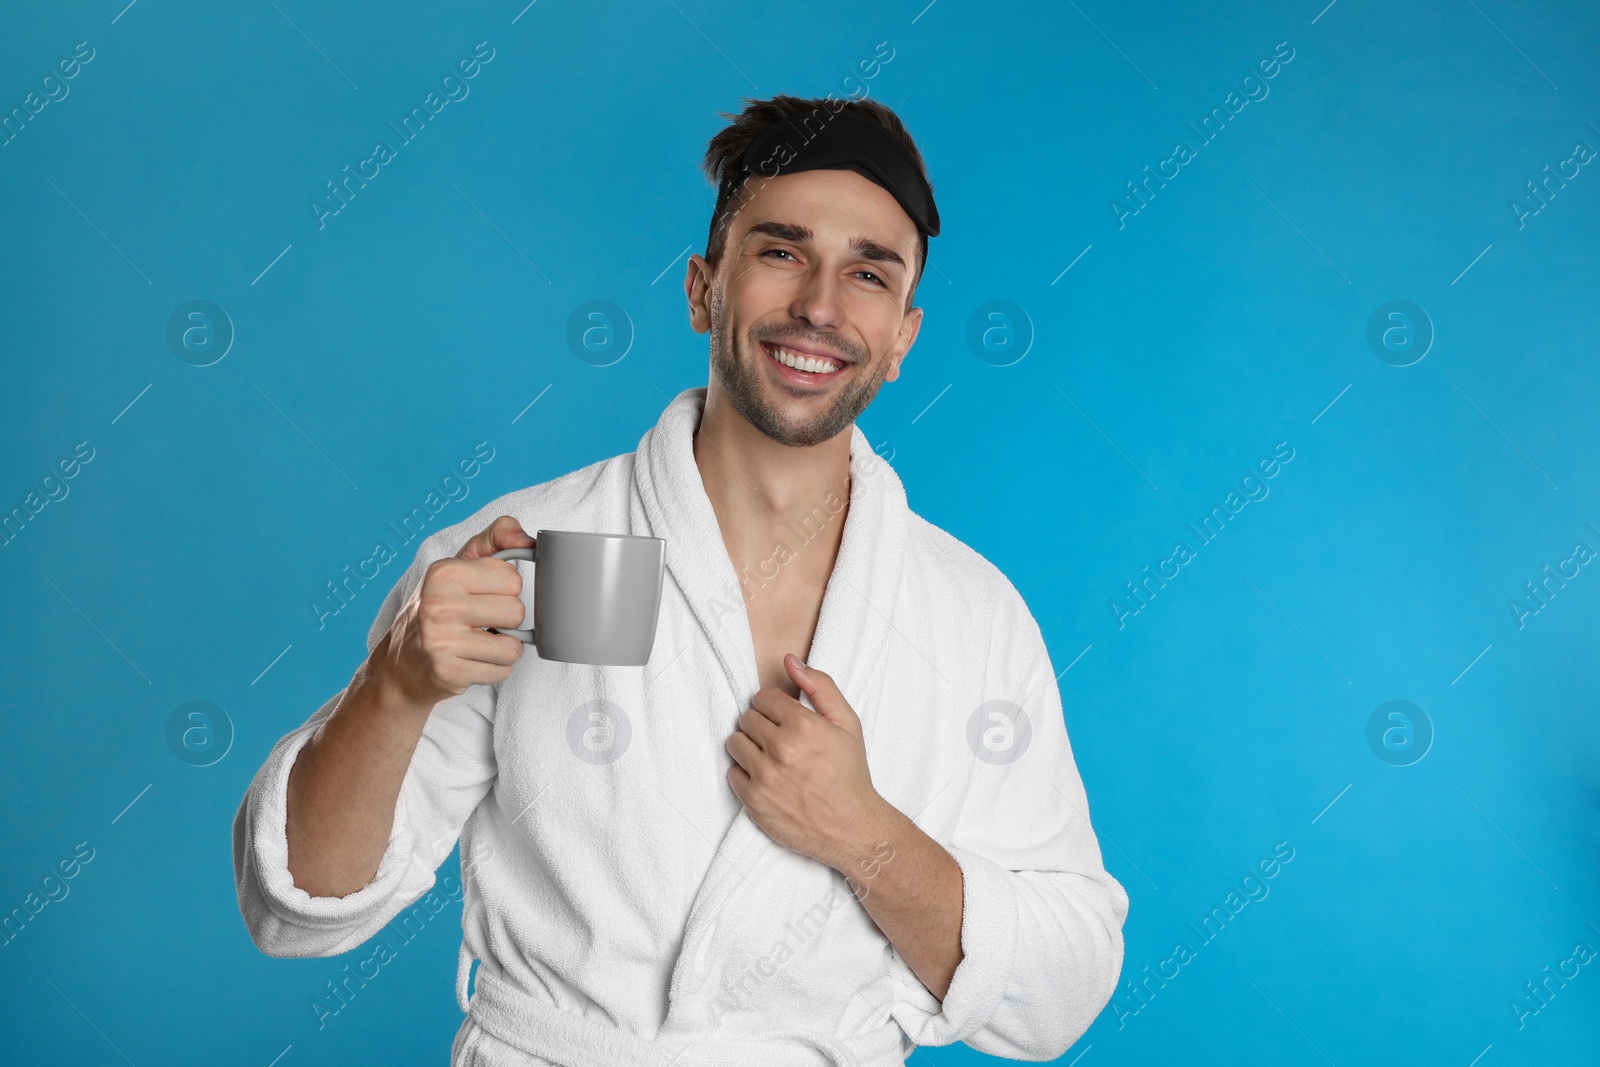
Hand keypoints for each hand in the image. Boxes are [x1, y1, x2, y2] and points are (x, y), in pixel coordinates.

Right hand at [372, 515, 535, 709]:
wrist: (400, 664)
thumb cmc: (438, 609)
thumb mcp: (460, 565)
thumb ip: (496, 539)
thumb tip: (529, 540)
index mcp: (444, 573)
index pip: (512, 578)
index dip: (504, 589)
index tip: (481, 595)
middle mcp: (439, 606)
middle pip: (517, 612)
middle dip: (506, 620)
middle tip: (479, 622)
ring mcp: (442, 642)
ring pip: (513, 646)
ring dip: (502, 647)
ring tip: (477, 642)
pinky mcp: (449, 673)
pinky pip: (502, 671)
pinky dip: (494, 668)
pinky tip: (471, 660)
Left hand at [725, 654, 892, 870]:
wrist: (852, 827)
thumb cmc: (850, 773)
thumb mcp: (847, 723)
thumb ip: (820, 686)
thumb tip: (789, 660)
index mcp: (803, 725)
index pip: (763, 698)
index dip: (775, 707)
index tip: (785, 719)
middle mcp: (781, 749)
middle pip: (746, 718)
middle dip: (762, 725)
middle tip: (781, 739)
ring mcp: (764, 777)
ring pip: (735, 742)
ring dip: (750, 746)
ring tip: (772, 757)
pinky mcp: (753, 801)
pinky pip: (732, 772)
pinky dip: (746, 773)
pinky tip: (768, 778)